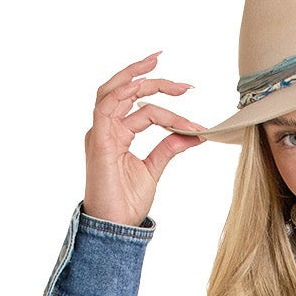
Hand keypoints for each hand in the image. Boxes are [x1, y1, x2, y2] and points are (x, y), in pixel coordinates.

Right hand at [82, 50, 207, 227]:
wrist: (115, 225)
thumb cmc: (127, 201)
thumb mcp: (154, 168)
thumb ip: (170, 147)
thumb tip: (194, 133)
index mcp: (117, 134)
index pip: (142, 108)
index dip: (170, 107)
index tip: (196, 119)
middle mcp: (107, 129)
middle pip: (126, 92)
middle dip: (153, 80)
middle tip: (185, 85)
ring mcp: (100, 133)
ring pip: (114, 92)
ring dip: (136, 77)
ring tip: (160, 69)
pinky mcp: (98, 140)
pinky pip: (106, 107)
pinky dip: (123, 93)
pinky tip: (141, 87)